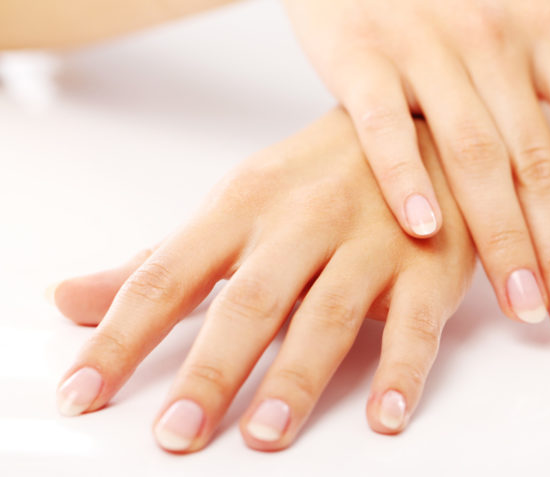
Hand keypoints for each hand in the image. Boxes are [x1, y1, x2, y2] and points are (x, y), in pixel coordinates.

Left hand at [51, 109, 474, 452]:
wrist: (415, 131)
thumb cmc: (317, 176)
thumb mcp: (235, 205)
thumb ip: (162, 259)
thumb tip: (70, 300)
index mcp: (243, 204)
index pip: (169, 273)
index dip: (122, 335)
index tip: (85, 392)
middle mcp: (303, 221)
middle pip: (250, 300)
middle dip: (211, 370)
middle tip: (177, 434)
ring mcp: (369, 242)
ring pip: (328, 313)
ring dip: (297, 376)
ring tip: (266, 432)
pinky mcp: (426, 267)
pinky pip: (415, 323)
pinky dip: (401, 370)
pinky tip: (385, 414)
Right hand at [284, 0, 549, 346]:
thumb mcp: (549, 18)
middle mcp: (496, 40)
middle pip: (543, 162)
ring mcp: (427, 47)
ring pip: (473, 154)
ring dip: (500, 237)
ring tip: (523, 306)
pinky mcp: (361, 55)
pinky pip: (384, 124)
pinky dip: (404, 176)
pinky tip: (425, 231)